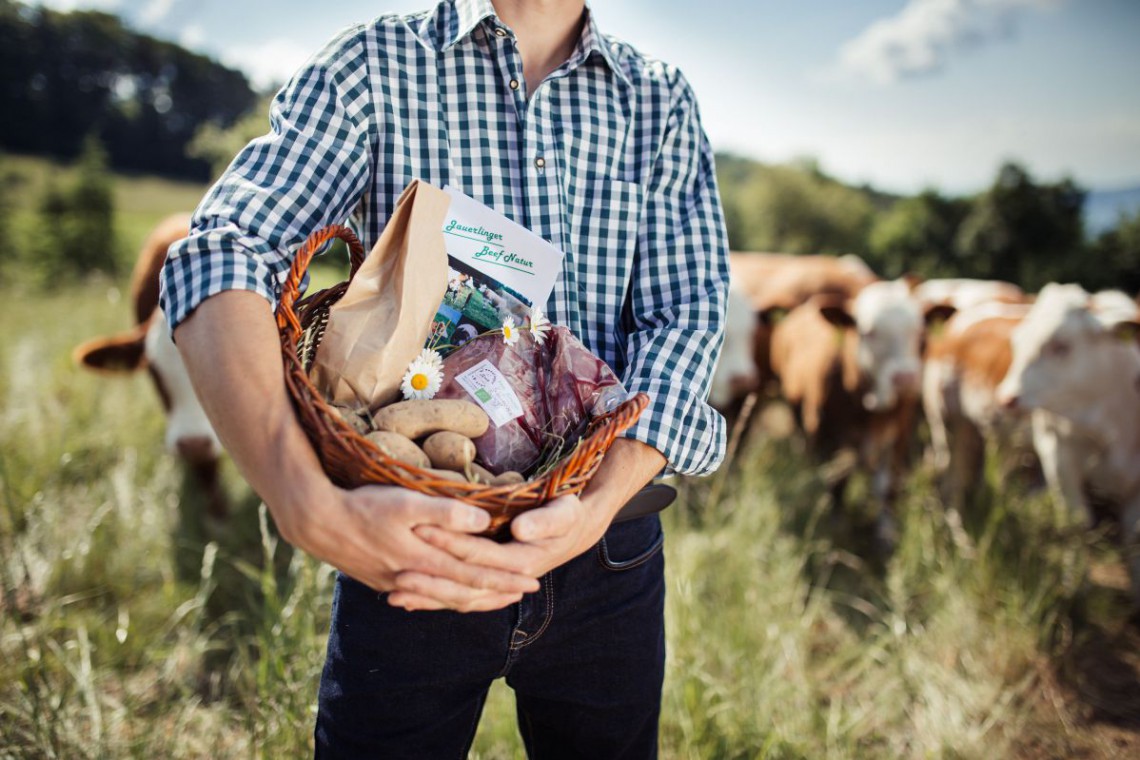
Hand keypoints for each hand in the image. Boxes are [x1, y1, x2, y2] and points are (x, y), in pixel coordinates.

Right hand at [284, 484, 539, 611]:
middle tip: (526, 591)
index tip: (533, 578)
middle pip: (465, 592)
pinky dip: (444, 598)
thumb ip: (447, 513)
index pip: (476, 573)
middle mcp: (415, 577)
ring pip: (444, 597)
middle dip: (498, 592)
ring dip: (474, 598)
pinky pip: (424, 595)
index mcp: (426, 559)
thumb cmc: (363, 506)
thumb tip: (484, 522)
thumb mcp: (407, 501)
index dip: (506, 577)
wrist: (317, 522)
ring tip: (496, 597)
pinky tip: (449, 596)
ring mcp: (397, 582)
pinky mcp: (383, 580)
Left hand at [398, 494, 612, 609]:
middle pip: (463, 583)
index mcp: (521, 560)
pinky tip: (412, 601)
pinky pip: (461, 597)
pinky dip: (437, 599)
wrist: (576, 530)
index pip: (479, 554)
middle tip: (397, 578)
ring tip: (394, 596)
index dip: (450, 544)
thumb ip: (544, 521)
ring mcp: (498, 584)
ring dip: (428, 598)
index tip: (421, 531)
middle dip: (430, 582)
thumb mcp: (563, 512)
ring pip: (459, 597)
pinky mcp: (490, 582)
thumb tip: (519, 529)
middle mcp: (507, 578)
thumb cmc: (568, 515)